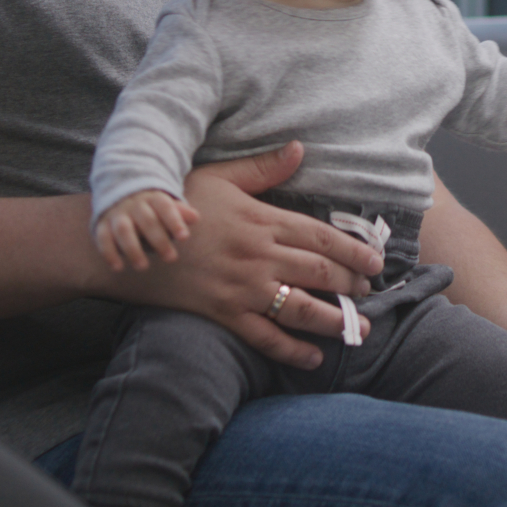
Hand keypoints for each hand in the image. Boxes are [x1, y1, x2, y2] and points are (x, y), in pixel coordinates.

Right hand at [95, 188, 198, 271]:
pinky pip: (103, 238)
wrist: (121, 195)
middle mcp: (134, 205)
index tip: (185, 237)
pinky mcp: (103, 225)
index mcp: (153, 198)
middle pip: (146, 220)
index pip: (165, 207)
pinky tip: (118, 267)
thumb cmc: (153, 208)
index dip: (174, 221)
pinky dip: (109, 253)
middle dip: (159, 240)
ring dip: (132, 249)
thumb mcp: (167, 207)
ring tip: (143, 267)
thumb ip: (180, 213)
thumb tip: (195, 217)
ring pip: (123, 230)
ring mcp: (117, 214)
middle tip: (171, 258)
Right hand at [101, 142, 384, 369]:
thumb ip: (263, 168)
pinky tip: (314, 357)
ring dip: (334, 321)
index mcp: (261, 221)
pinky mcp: (222, 313)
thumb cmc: (179, 206)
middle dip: (351, 285)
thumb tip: (300, 149)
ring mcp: (240, 288)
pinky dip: (291, 350)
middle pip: (318, 272)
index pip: (320, 237)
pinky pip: (263, 336)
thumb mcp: (220, 177)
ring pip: (298, 307)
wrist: (130, 241)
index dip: (353, 250)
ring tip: (359, 330)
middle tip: (370, 292)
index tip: (376, 261)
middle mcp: (257, 256)